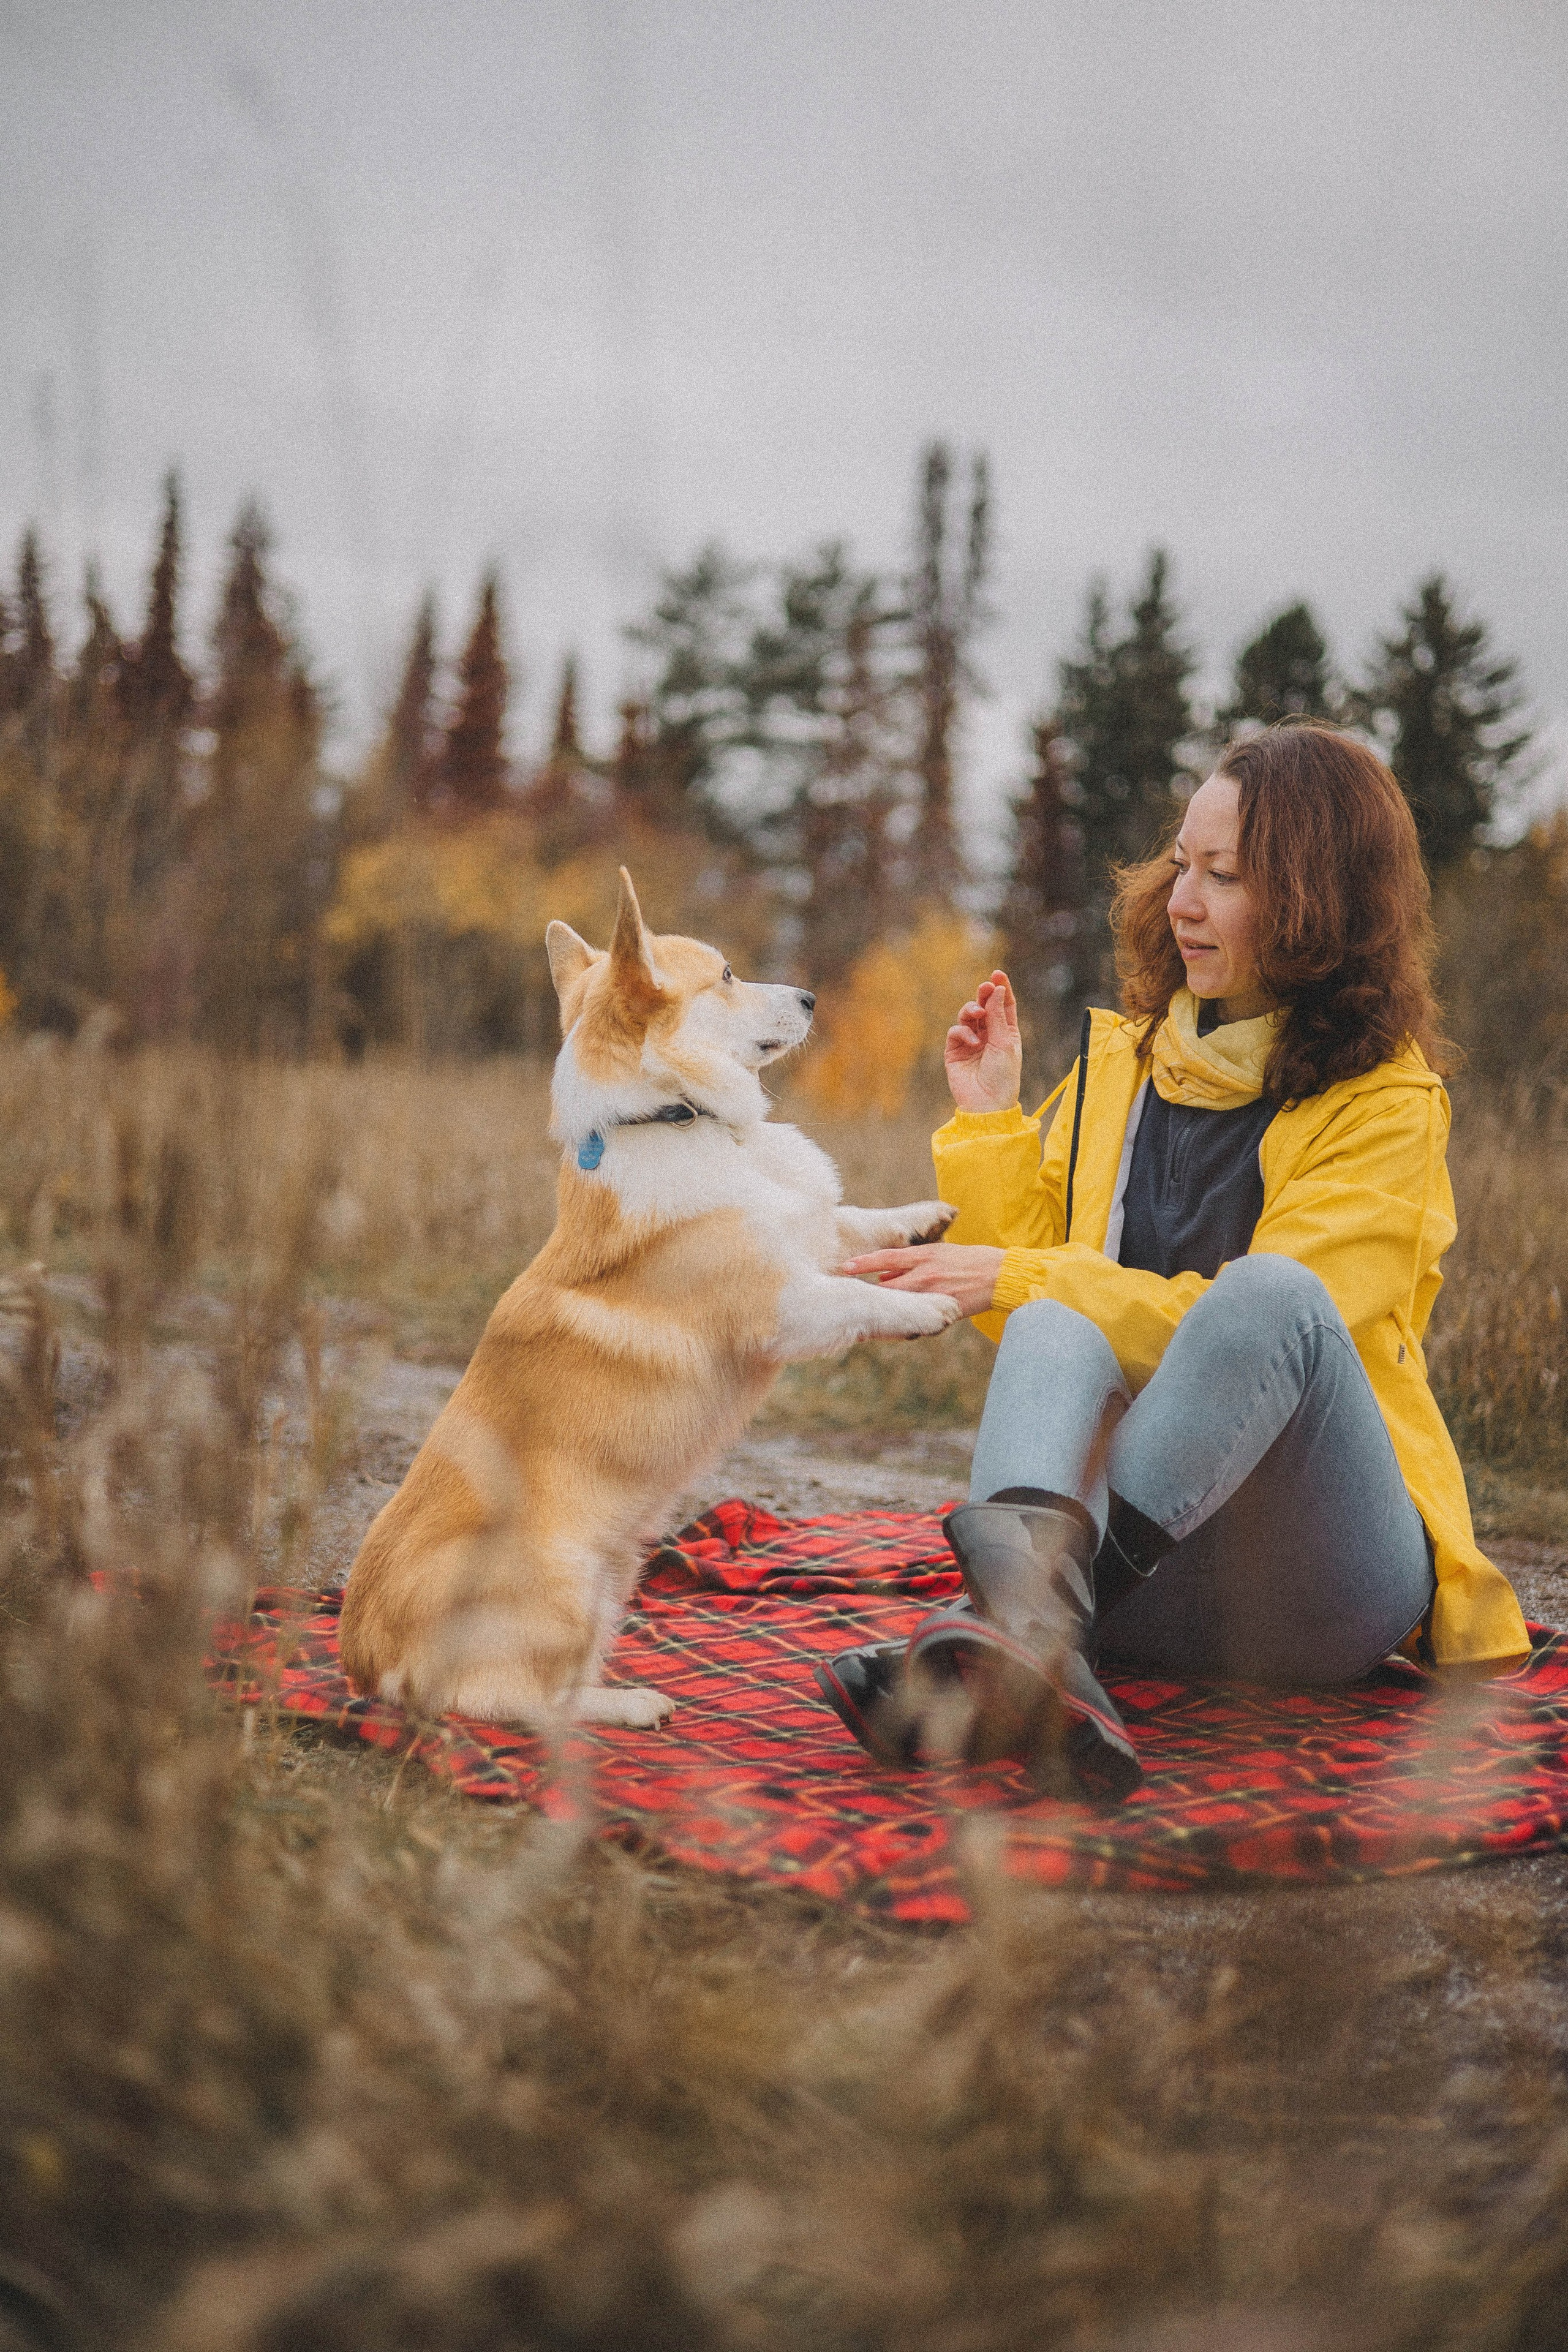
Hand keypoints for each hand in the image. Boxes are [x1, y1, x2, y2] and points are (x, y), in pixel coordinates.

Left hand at [843, 1242, 1004, 1318]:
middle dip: (874, 1294)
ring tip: (881, 1316)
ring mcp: (933, 1292)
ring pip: (901, 1304)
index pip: (886, 1258)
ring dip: (892, 1309)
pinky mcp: (943, 1309)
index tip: (845, 1267)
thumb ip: (912, 1262)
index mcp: (924, 1255)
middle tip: (858, 1300)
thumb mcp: (940, 1252)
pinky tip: (908, 1324)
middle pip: (888, 1286)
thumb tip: (886, 1273)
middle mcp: (925, 1273)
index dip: (863, 1263)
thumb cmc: (969, 1260)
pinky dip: (911, 1320)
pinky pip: (919, 1318)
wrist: (999, 1275)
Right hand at [945, 971, 1022, 1112]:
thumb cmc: (1003, 1076)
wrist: (987, 1104)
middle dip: (983, 994)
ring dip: (971, 1010)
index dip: (1000, 988)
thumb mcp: (1005, 1042)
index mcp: (1007, 1033)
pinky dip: (963, 1032)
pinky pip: (955, 1031)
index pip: (1004, 1005)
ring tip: (977, 1014)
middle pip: (984, 1006)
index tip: (997, 973)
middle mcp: (988, 1035)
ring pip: (967, 1015)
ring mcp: (970, 1042)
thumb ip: (998, 1015)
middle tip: (985, 986)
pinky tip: (972, 1042)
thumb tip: (995, 989)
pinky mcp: (954, 1051)